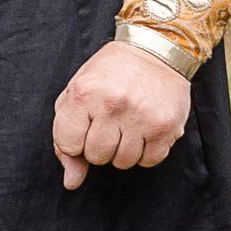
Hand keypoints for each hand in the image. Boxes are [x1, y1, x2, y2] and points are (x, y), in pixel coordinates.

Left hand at [52, 39, 190, 189]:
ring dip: (123, 149)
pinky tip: (145, 129)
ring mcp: (141, 116)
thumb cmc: (110, 73)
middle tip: (110, 122)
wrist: (155, 49)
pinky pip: (149, 161)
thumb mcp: (77, 94)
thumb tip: (71, 182)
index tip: (86, 124)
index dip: (75, 140)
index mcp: (84, 93)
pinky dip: (146, 151)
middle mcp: (112, 104)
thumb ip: (65, 139)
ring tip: (128, 124)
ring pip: (123, 162)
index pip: (68, 145)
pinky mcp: (166, 125)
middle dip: (100, 144)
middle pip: (96, 156)